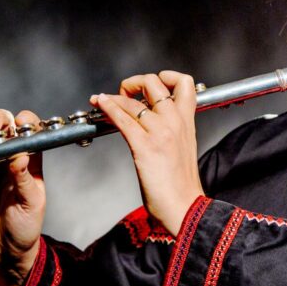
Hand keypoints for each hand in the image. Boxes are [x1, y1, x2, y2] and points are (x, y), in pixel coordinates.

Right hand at [0, 109, 44, 285]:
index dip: (24, 122)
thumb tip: (19, 158)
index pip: (29, 132)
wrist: (4, 251)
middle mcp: (7, 159)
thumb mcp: (31, 204)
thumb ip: (24, 181)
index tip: (19, 124)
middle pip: (2, 127)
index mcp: (29, 162)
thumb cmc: (25, 227)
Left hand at [90, 70, 204, 235]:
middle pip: (153, 82)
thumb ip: (173, 132)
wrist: (185, 208)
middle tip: (125, 95)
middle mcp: (175, 121)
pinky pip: (122, 119)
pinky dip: (107, 108)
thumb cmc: (181, 186)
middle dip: (134, 83)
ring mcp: (160, 132)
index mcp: (187, 122)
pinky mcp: (144, 146)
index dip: (167, 77)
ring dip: (113, 97)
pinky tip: (99, 105)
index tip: (151, 88)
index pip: (185, 83)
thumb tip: (154, 124)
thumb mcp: (183, 149)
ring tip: (101, 100)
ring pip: (132, 100)